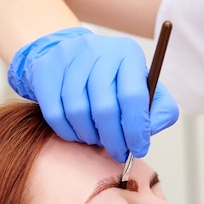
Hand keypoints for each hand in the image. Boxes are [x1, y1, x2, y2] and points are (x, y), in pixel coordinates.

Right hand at [8, 27, 178, 161]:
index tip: (138, 149)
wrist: (73, 58)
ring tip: (97, 140)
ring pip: (77, 112)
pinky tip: (78, 134)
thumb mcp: (143, 87)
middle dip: (114, 139)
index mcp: (127, 53)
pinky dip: (68, 133)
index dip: (136, 130)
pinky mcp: (45, 70)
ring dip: (89, 136)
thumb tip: (149, 131)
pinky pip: (54, 114)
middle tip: (118, 153)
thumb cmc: (114, 80)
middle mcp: (98, 50)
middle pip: (104, 108)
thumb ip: (158, 109)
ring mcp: (68, 58)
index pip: (133, 96)